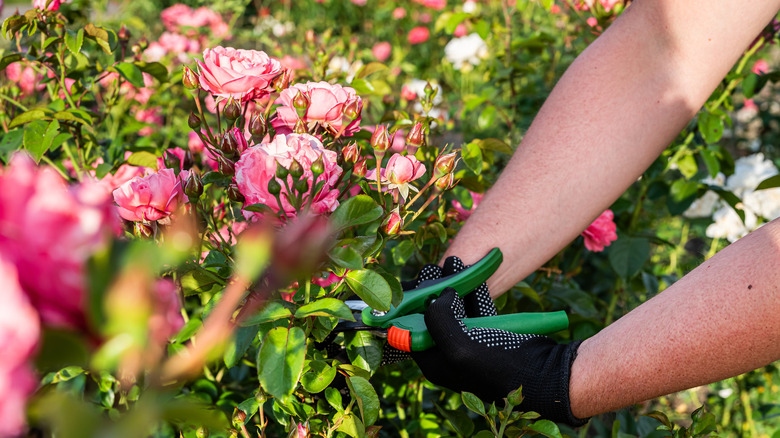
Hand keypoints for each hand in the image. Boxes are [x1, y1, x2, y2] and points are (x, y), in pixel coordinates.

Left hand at [409, 267, 586, 426]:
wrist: (547, 374)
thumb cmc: (499, 368)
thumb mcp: (460, 348)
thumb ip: (439, 320)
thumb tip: (439, 296)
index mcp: (437, 364)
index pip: (413, 334)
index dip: (410, 309)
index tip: (411, 286)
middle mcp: (451, 354)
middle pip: (434, 317)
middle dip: (432, 291)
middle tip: (430, 269)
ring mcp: (472, 342)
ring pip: (456, 308)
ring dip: (454, 284)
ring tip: (450, 262)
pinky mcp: (491, 332)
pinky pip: (478, 307)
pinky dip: (474, 288)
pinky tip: (471, 269)